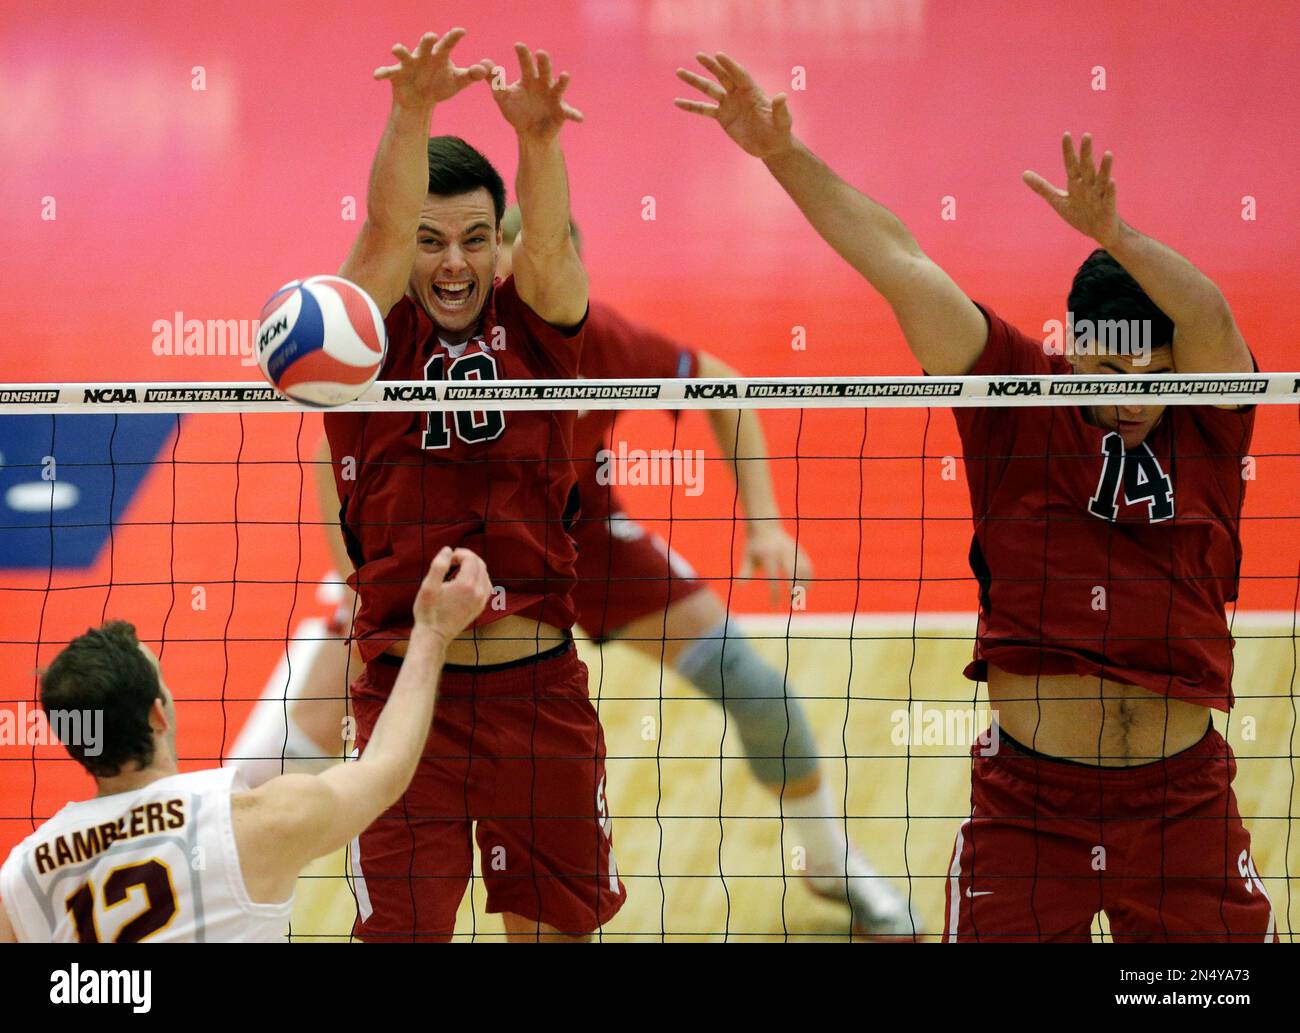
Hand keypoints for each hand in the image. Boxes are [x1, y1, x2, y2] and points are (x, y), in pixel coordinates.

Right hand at [373, 28, 490, 109]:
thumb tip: (485, 69)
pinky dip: (382, 72)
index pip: (448, 44)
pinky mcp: (396, 74)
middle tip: (432, 36)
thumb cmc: (440, 85)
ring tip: (396, 48)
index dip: (454, 37)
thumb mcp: (457, 82)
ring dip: (400, 50)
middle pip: (425, 44)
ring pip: (404, 54)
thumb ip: (471, 75)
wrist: (420, 100)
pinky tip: (376, 76)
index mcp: (439, 55)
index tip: (462, 31)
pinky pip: (388, 72)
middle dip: (427, 40)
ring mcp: (408, 63)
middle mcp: (423, 55)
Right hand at [412, 547, 491, 640]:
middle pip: (480, 564)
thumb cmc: (428, 612)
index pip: (470, 558)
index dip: (459, 553)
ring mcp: (482, 601)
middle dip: (467, 558)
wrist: (434, 636)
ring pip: (485, 574)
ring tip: (456, 570)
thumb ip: (438, 565)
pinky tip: (464, 582)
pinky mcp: (480, 607)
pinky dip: (478, 578)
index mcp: (466, 584)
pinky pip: (486, 586)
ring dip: (473, 567)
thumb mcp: (428, 586)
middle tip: (452, 561)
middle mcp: (478, 592)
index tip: (447, 558)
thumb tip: (448, 550)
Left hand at [487, 43, 583, 139]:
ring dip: (563, 82)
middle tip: (540, 53)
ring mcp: (555, 97)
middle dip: (543, 62)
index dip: (523, 55)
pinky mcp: (562, 112)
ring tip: (565, 76)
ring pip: (559, 87)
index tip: (518, 45)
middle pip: (544, 70)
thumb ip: (494, 81)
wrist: (530, 134)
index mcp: (530, 79)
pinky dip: (575, 114)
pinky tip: (580, 118)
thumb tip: (482, 63)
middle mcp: (544, 84)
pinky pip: (569, 112)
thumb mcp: (503, 98)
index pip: (526, 64)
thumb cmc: (517, 112)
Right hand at [675, 52, 793, 159]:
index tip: (718, 55)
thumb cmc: (780, 132)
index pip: (739, 75)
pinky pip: (704, 110)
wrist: (771, 146)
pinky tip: (677, 102)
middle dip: (711, 66)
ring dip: (695, 81)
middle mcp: (738, 94)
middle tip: (698, 55)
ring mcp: (729, 104)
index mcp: (752, 92)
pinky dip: (691, 106)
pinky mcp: (722, 117)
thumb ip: (780, 109)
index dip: (729, 66)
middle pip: (722, 76)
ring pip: (709, 90)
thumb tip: (782, 96)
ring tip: (679, 72)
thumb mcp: (782, 121)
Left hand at [740, 525, 813, 606]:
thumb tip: (739, 585)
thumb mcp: (747, 556)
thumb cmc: (754, 546)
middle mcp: (782, 551)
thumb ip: (745, 571)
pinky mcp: (799, 550)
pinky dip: (809, 577)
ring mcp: (793, 550)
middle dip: (794, 588)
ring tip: (801, 598)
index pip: (773, 577)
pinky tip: (807, 589)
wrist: (765, 525)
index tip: (775, 606)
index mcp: (768, 554)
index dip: (775, 593)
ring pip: (803, 568)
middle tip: (793, 603)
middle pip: (792, 572)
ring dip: (804, 584)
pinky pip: (808, 565)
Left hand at [1023, 133, 1121, 248]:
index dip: (1068, 151)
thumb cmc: (1079, 213)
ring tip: (1107, 153)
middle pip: (1086, 167)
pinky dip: (1110, 190)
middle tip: (1087, 135)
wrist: (1098, 231)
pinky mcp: (1108, 207)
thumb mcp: (1058, 200)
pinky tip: (1111, 181)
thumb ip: (1042, 187)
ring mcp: (1099, 195)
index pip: (1071, 164)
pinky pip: (1109, 197)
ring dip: (1105, 167)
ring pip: (1102, 179)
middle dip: (1086, 153)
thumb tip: (1023, 173)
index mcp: (1076, 183)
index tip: (1066, 134)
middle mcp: (1088, 185)